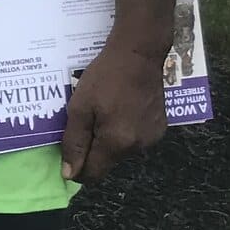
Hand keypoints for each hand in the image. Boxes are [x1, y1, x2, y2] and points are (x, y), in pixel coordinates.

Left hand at [60, 37, 168, 182]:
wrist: (139, 54)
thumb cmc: (104, 78)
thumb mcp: (80, 108)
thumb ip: (74, 143)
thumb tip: (70, 175)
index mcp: (117, 143)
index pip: (94, 174)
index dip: (78, 168)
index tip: (69, 151)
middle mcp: (138, 147)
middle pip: (107, 162)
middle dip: (92, 150)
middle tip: (85, 122)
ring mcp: (152, 138)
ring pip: (121, 152)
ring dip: (108, 140)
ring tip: (103, 112)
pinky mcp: (159, 128)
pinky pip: (134, 140)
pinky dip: (124, 132)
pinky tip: (120, 110)